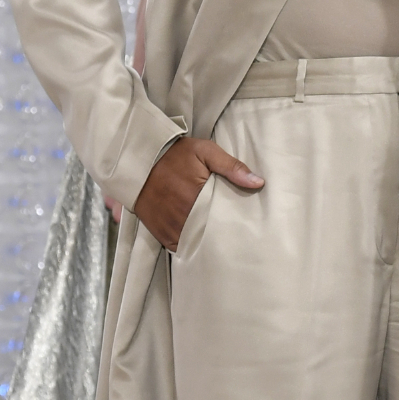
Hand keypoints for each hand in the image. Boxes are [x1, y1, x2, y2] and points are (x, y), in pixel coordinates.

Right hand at [133, 135, 263, 251]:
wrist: (139, 161)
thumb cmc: (175, 155)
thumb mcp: (205, 152)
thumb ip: (231, 166)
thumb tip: (258, 182)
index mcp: (196, 197)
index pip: (223, 219)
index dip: (234, 222)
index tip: (244, 223)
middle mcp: (182, 216)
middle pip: (210, 234)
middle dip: (222, 234)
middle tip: (234, 233)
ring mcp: (170, 227)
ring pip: (196, 243)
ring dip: (206, 241)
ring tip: (219, 239)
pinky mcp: (161, 233)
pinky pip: (180, 248)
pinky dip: (190, 245)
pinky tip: (200, 240)